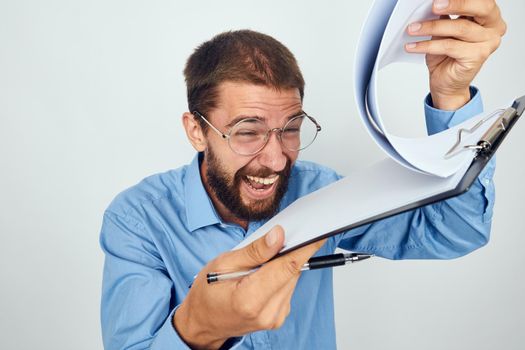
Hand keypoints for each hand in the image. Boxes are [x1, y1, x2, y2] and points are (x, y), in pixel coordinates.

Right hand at [173, 226, 325, 348]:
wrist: (202, 322)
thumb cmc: (207, 293)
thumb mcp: (223, 264)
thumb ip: (254, 251)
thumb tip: (279, 235)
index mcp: (251, 299)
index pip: (288, 267)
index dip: (305, 248)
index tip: (318, 233)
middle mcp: (268, 312)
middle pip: (292, 271)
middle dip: (289, 252)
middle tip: (278, 238)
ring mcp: (275, 317)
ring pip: (292, 279)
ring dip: (282, 264)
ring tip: (260, 261)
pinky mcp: (279, 316)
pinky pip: (287, 287)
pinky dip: (280, 276)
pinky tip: (263, 273)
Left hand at [405, 0, 506, 109]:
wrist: (446, 83)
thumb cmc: (446, 56)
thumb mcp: (443, 31)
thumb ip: (443, 16)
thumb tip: (433, 4)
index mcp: (488, 16)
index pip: (480, 0)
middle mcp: (494, 28)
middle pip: (480, 8)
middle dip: (455, 4)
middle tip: (434, 5)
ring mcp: (488, 43)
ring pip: (459, 28)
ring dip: (431, 27)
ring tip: (413, 29)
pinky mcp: (477, 56)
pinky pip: (449, 46)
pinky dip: (428, 45)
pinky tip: (413, 46)